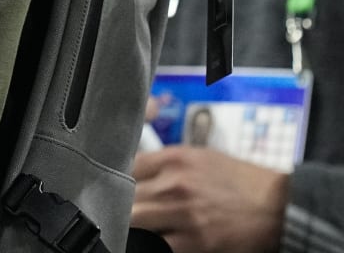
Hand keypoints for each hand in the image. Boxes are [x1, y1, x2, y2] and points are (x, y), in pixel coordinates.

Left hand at [131, 146, 287, 251]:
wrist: (280, 207)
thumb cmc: (243, 181)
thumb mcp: (202, 157)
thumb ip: (167, 163)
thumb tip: (137, 170)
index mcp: (175, 159)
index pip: (127, 167)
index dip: (122, 179)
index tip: (123, 187)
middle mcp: (175, 184)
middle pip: (126, 196)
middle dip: (126, 203)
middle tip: (128, 210)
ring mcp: (183, 215)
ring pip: (134, 221)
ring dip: (135, 225)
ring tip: (140, 226)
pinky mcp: (195, 242)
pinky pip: (157, 245)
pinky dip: (154, 243)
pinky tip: (159, 239)